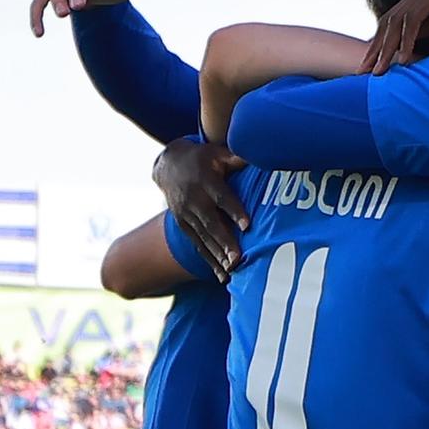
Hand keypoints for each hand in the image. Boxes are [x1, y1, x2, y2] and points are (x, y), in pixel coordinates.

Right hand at [154, 138, 247, 281]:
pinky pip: (198, 245)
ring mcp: (186, 214)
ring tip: (233, 270)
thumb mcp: (216, 152)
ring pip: (204, 238)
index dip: (234, 211)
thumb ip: (237, 157)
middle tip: (239, 259)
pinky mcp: (184, 226)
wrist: (167, 166)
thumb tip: (260, 152)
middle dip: (225, 242)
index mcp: (206, 181)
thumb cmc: (202, 158)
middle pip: (212, 223)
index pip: (222, 198)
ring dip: (218, 255)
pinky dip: (210, 261)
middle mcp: (194, 200)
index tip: (248, 225)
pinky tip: (223, 276)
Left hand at [364, 0, 428, 71]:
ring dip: (386, 49)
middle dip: (375, 50)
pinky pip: (414, 19)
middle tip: (363, 74)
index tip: (375, 69)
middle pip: (387, 25)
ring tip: (378, 72)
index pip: (395, 25)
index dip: (382, 46)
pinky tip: (403, 59)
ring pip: (396, 23)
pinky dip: (407, 40)